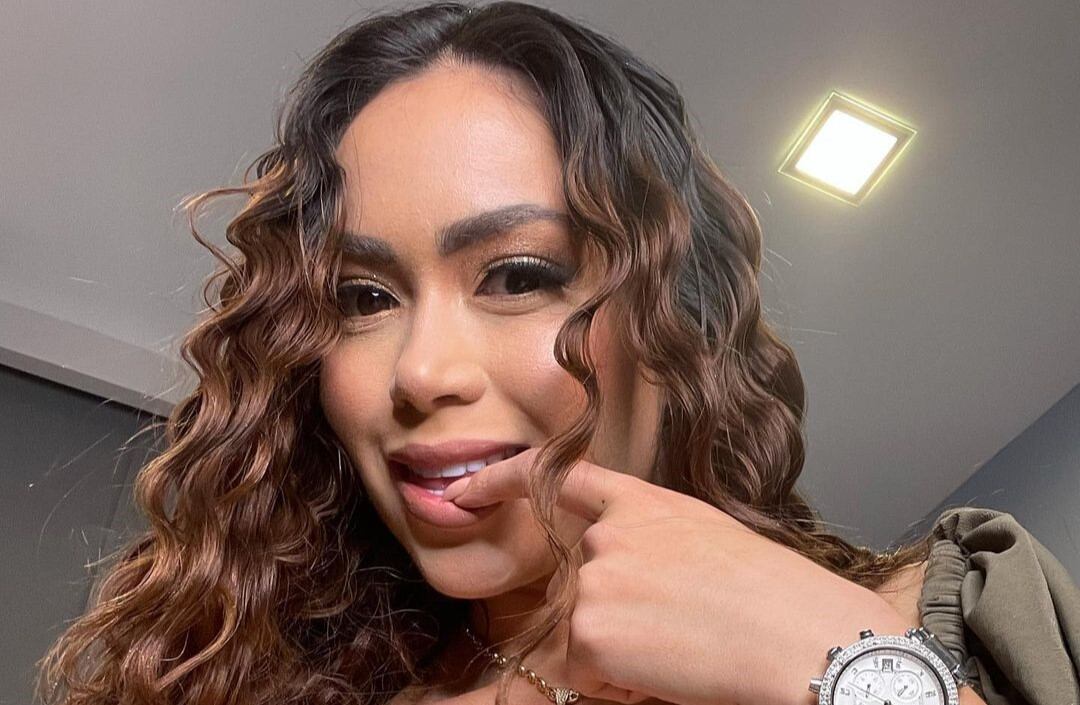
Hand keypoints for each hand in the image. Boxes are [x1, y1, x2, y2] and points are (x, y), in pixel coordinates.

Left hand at [443, 448, 919, 704]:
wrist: (796, 633)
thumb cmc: (776, 593)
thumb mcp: (709, 538)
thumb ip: (652, 538)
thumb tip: (618, 568)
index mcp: (646, 503)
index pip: (566, 478)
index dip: (505, 479)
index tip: (464, 490)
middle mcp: (610, 533)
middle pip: (585, 583)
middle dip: (619, 615)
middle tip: (682, 627)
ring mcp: (596, 578)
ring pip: (587, 632)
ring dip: (624, 653)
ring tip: (684, 647)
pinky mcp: (589, 630)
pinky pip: (588, 671)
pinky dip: (621, 683)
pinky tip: (668, 670)